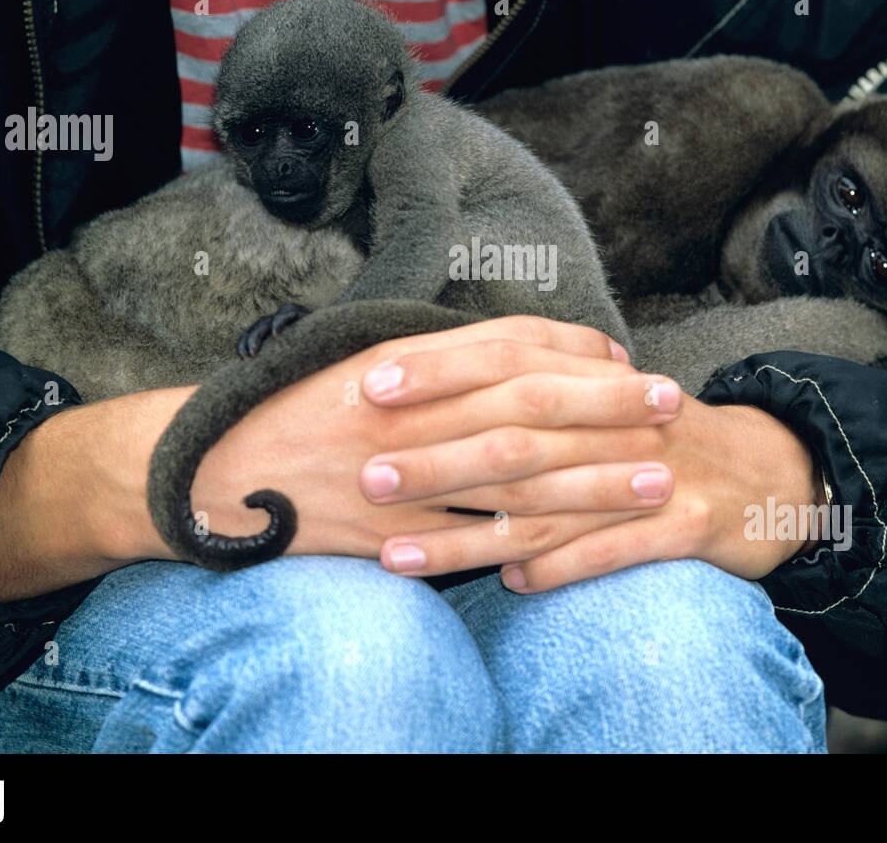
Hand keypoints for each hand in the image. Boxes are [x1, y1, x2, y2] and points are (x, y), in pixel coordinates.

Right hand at [187, 315, 682, 561]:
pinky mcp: (390, 531)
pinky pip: (472, 539)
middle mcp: (408, 410)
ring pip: (515, 474)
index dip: (577, 351)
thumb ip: (437, 356)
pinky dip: (532, 540)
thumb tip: (515, 350)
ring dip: (592, 476)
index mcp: (403, 358)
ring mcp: (401, 473)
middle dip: (607, 404)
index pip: (509, 344)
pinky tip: (585, 542)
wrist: (216, 470)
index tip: (627, 358)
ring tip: (655, 478)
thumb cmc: (294, 410)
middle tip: (671, 406)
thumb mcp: (359, 360)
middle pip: (528, 402)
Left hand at [369, 382, 819, 590]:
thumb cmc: (662, 436)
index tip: (372, 385)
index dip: (440, 371)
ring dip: (469, 532)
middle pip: (517, 433)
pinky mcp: (690, 526)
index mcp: (598, 377)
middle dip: (437, 455)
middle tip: (368, 475)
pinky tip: (509, 583)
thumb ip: (541, 383)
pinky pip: (616, 552)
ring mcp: (657, 474)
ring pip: (550, 505)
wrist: (771, 472)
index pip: (508, 360)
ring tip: (398, 555)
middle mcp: (623, 421)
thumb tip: (447, 382)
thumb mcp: (607, 396)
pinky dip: (562, 567)